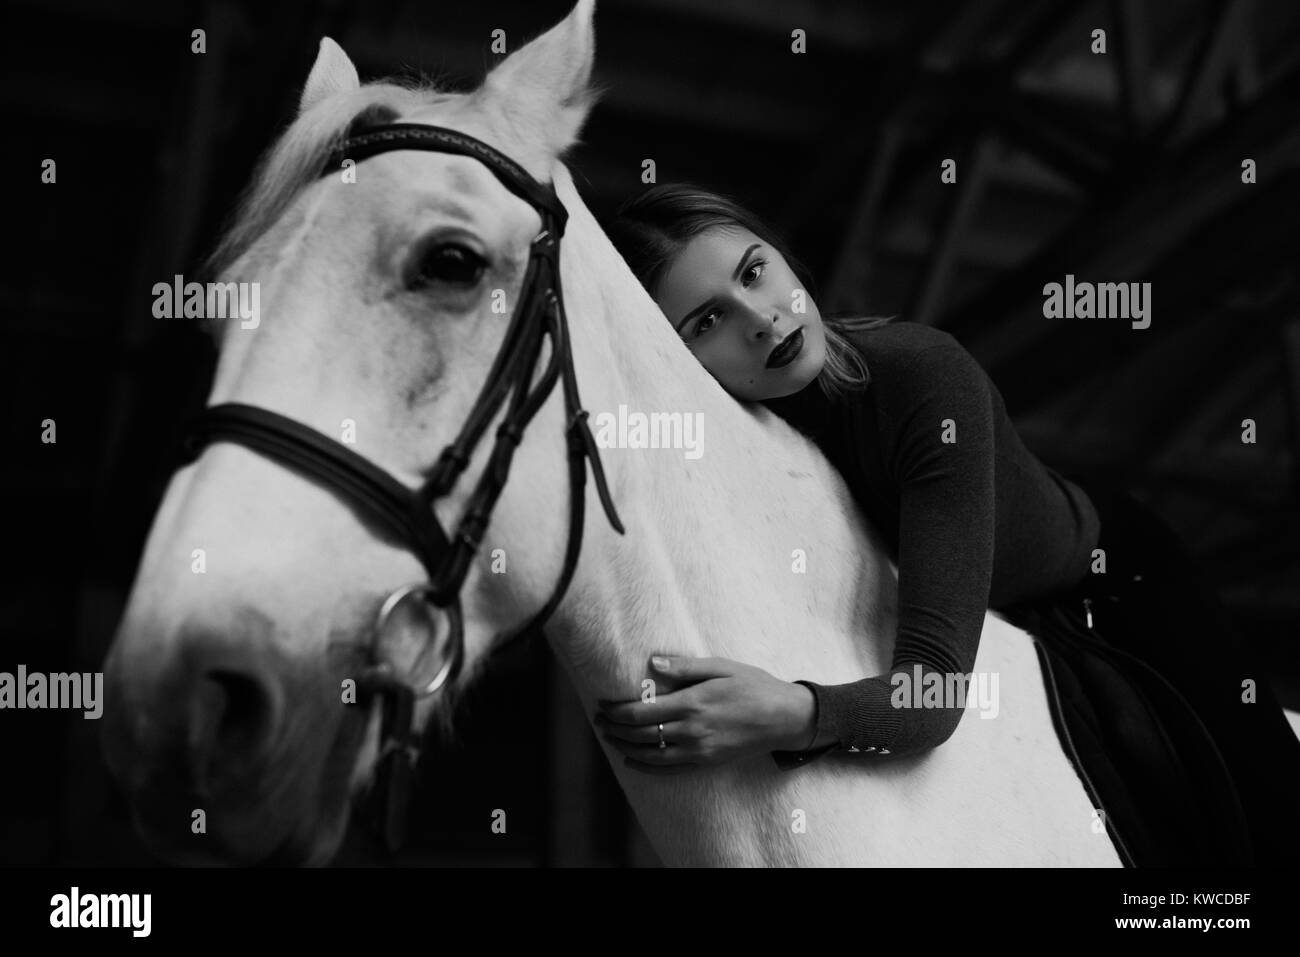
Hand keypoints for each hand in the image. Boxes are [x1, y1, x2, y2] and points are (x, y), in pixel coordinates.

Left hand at [594, 655, 815, 774]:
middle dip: (615, 728)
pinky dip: (647, 766)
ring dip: (625, 747)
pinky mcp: (706, 762)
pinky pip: (669, 769)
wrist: (784, 718)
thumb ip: (686, 667)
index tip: (603, 705)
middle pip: (641, 734)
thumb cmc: (754, 686)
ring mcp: (699, 750)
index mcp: (692, 703)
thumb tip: (654, 663)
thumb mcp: (722, 667)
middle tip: (599, 721)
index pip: (641, 711)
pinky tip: (634, 760)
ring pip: (651, 754)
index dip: (617, 710)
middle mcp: (692, 730)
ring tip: (609, 738)